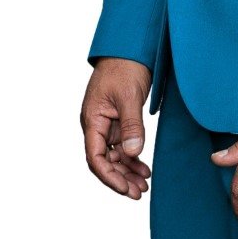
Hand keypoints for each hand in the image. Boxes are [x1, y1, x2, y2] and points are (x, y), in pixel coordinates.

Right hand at [81, 57, 152, 197]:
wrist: (131, 46)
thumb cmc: (125, 66)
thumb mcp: (129, 96)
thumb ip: (131, 125)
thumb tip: (133, 152)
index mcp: (92, 120)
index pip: (96, 157)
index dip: (110, 176)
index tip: (126, 188)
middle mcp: (97, 125)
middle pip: (105, 160)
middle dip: (120, 178)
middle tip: (140, 192)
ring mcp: (108, 122)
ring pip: (114, 154)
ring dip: (128, 169)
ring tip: (145, 184)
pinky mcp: (119, 118)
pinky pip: (123, 143)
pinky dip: (132, 156)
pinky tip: (144, 167)